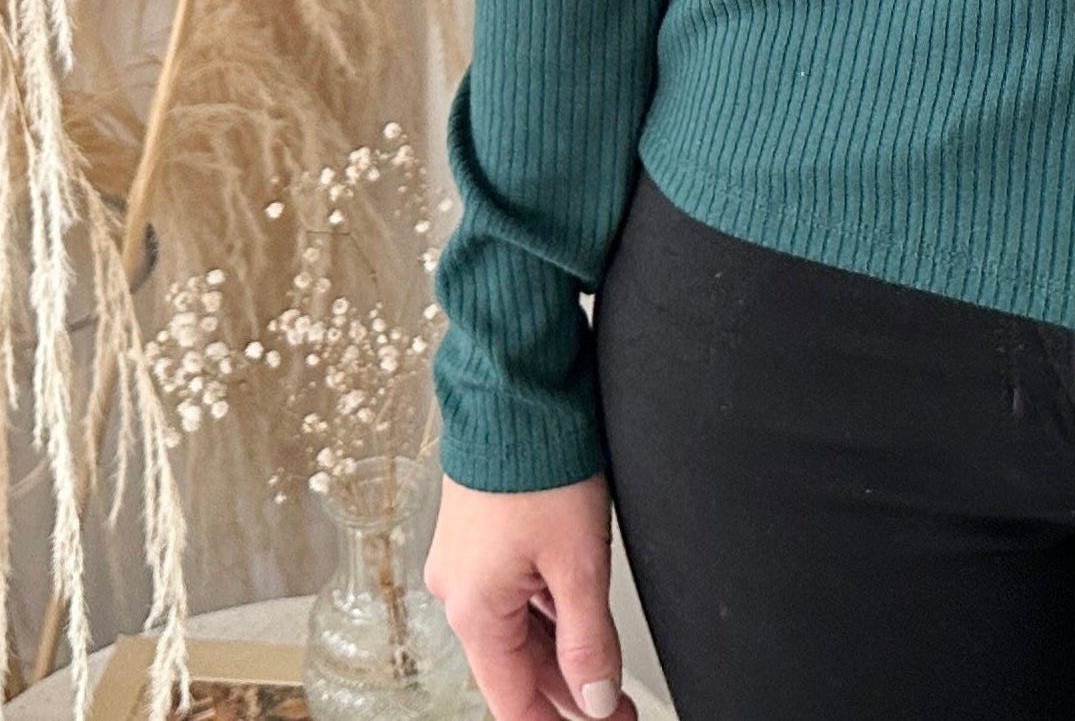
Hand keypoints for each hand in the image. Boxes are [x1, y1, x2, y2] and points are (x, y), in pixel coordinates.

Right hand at [424, 466, 624, 720]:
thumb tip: (594, 699)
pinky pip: (513, 590)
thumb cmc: (538, 463)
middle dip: (568, 690)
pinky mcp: (481, 531)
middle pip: (516, 664)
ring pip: (517, 626)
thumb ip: (588, 640)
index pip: (512, 699)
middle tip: (615, 706)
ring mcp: (467, 558)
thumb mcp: (577, 563)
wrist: (516, 387)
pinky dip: (547, 611)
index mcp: (472, 608)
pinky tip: (579, 619)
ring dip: (560, 651)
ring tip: (607, 671)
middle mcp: (458, 589)